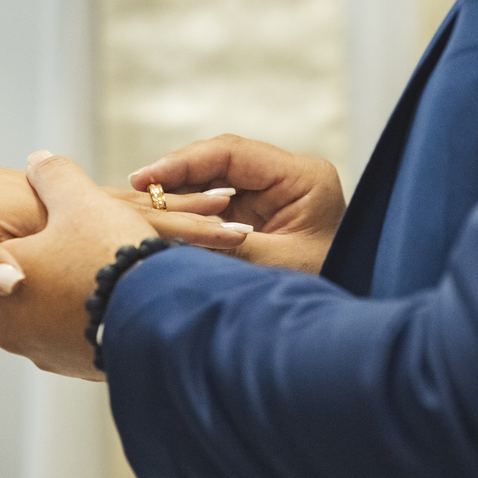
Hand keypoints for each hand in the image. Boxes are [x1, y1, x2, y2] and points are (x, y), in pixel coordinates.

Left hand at [0, 151, 177, 379]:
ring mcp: (42, 351)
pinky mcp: (74, 369)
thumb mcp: (81, 201)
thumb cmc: (111, 256)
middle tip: (86, 247)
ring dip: (75, 293)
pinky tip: (118, 302)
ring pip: (55, 310)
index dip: (33, 232)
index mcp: (3, 277)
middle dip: (55, 265)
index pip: (5, 248)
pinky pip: (80, 335)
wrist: (160, 321)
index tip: (57, 226)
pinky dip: (94, 318)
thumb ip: (54, 177)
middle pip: (30, 281)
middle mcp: (10, 324)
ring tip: (108, 273)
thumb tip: (39, 161)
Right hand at [129, 134, 345, 273]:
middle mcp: (287, 177)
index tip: (145, 179)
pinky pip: (217, 204)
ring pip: (214, 180)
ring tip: (140, 207)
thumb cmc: (326, 288)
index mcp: (302, 176)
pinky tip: (163, 221)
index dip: (182, 163)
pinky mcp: (260, 214)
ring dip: (180, 194)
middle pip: (218, 162)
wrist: (342, 323)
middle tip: (134, 192)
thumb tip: (171, 237)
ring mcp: (273, 194)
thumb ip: (225, 246)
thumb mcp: (274, 267)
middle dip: (175, 176)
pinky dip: (192, 213)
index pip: (231, 154)